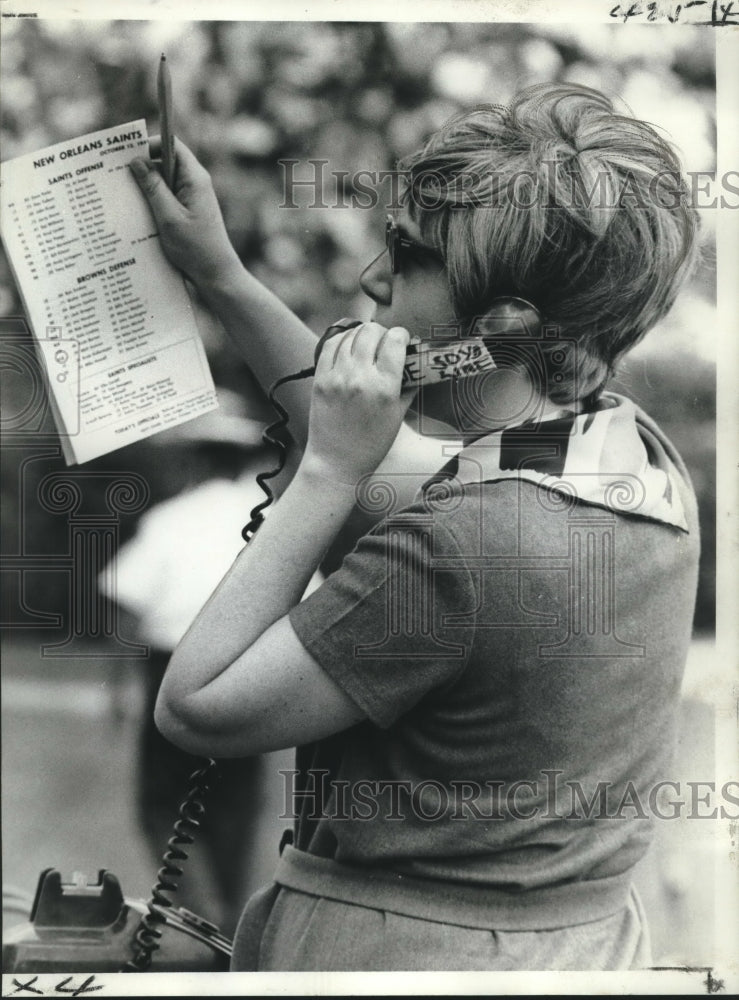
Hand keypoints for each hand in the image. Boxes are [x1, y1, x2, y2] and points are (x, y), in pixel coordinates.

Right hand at [129, 136, 240, 287]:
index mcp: (195, 179)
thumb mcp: (169, 217)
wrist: (215, 275)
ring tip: (123, 195)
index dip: (150, 143)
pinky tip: (137, 212)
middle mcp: (194, 184)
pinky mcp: (186, 212)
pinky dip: (152, 201)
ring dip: (145, 187)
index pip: (172, 145)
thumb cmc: (195, 248)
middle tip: (118, 175)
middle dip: (143, 167)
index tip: (127, 152)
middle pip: (165, 163)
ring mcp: (191, 198)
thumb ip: (153, 188)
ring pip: (163, 182)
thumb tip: (136, 161)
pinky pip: (166, 198)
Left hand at [302, 322, 415, 484]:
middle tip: (384, 342)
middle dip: (382, 332)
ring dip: (361, 335)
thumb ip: (409, 385)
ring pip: (350, 334)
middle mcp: (360, 378)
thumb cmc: (371, 444)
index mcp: (385, 388)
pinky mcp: (320, 379)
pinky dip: (341, 340)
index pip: (395, 341)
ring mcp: (337, 377)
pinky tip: (348, 347)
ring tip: (366, 345)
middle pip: (371, 331)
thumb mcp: (398, 415)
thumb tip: (416, 360)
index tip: (402, 340)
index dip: (402, 335)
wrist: (336, 462)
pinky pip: (329, 345)